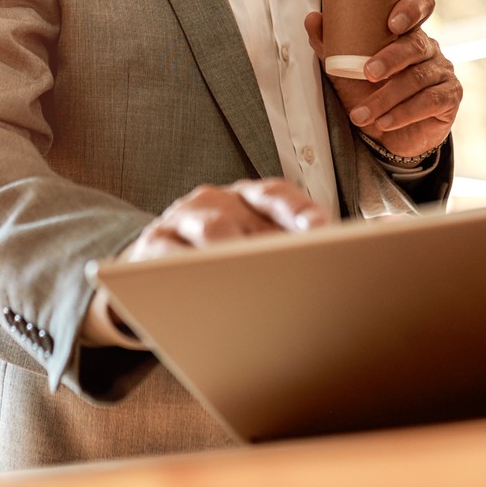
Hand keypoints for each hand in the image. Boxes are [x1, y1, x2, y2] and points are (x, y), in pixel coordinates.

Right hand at [121, 178, 330, 263]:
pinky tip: (210, 292)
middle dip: (266, 241)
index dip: (298, 210)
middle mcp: (213, 202)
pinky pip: (169, 256)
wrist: (155, 274)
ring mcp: (180, 220)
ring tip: (253, 277)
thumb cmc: (221, 262)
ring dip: (233, 251)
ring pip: (209, 228)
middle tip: (291, 265)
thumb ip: (285, 251)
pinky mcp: (151, 247)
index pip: (273, 194)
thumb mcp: (252, 249)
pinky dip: (190, 270)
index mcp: (245, 199)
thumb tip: (334, 270)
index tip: (320, 230)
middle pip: (242, 213)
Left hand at [304, 0, 459, 158]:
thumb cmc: (368, 93)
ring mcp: (442, 71)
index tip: (392, 23)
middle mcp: (429, 47)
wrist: (387, 136)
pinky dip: (403, 113)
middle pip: (416, 45)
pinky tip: (384, 122)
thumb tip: (312, 18)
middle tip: (368, 73)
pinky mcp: (450, 96)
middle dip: (391, 59)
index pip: (421, 5)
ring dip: (386, 98)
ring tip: (361, 114)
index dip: (412, 8)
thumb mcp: (345, 69)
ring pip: (418, 78)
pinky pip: (430, 102)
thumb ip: (330, 45)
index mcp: (407, 31)